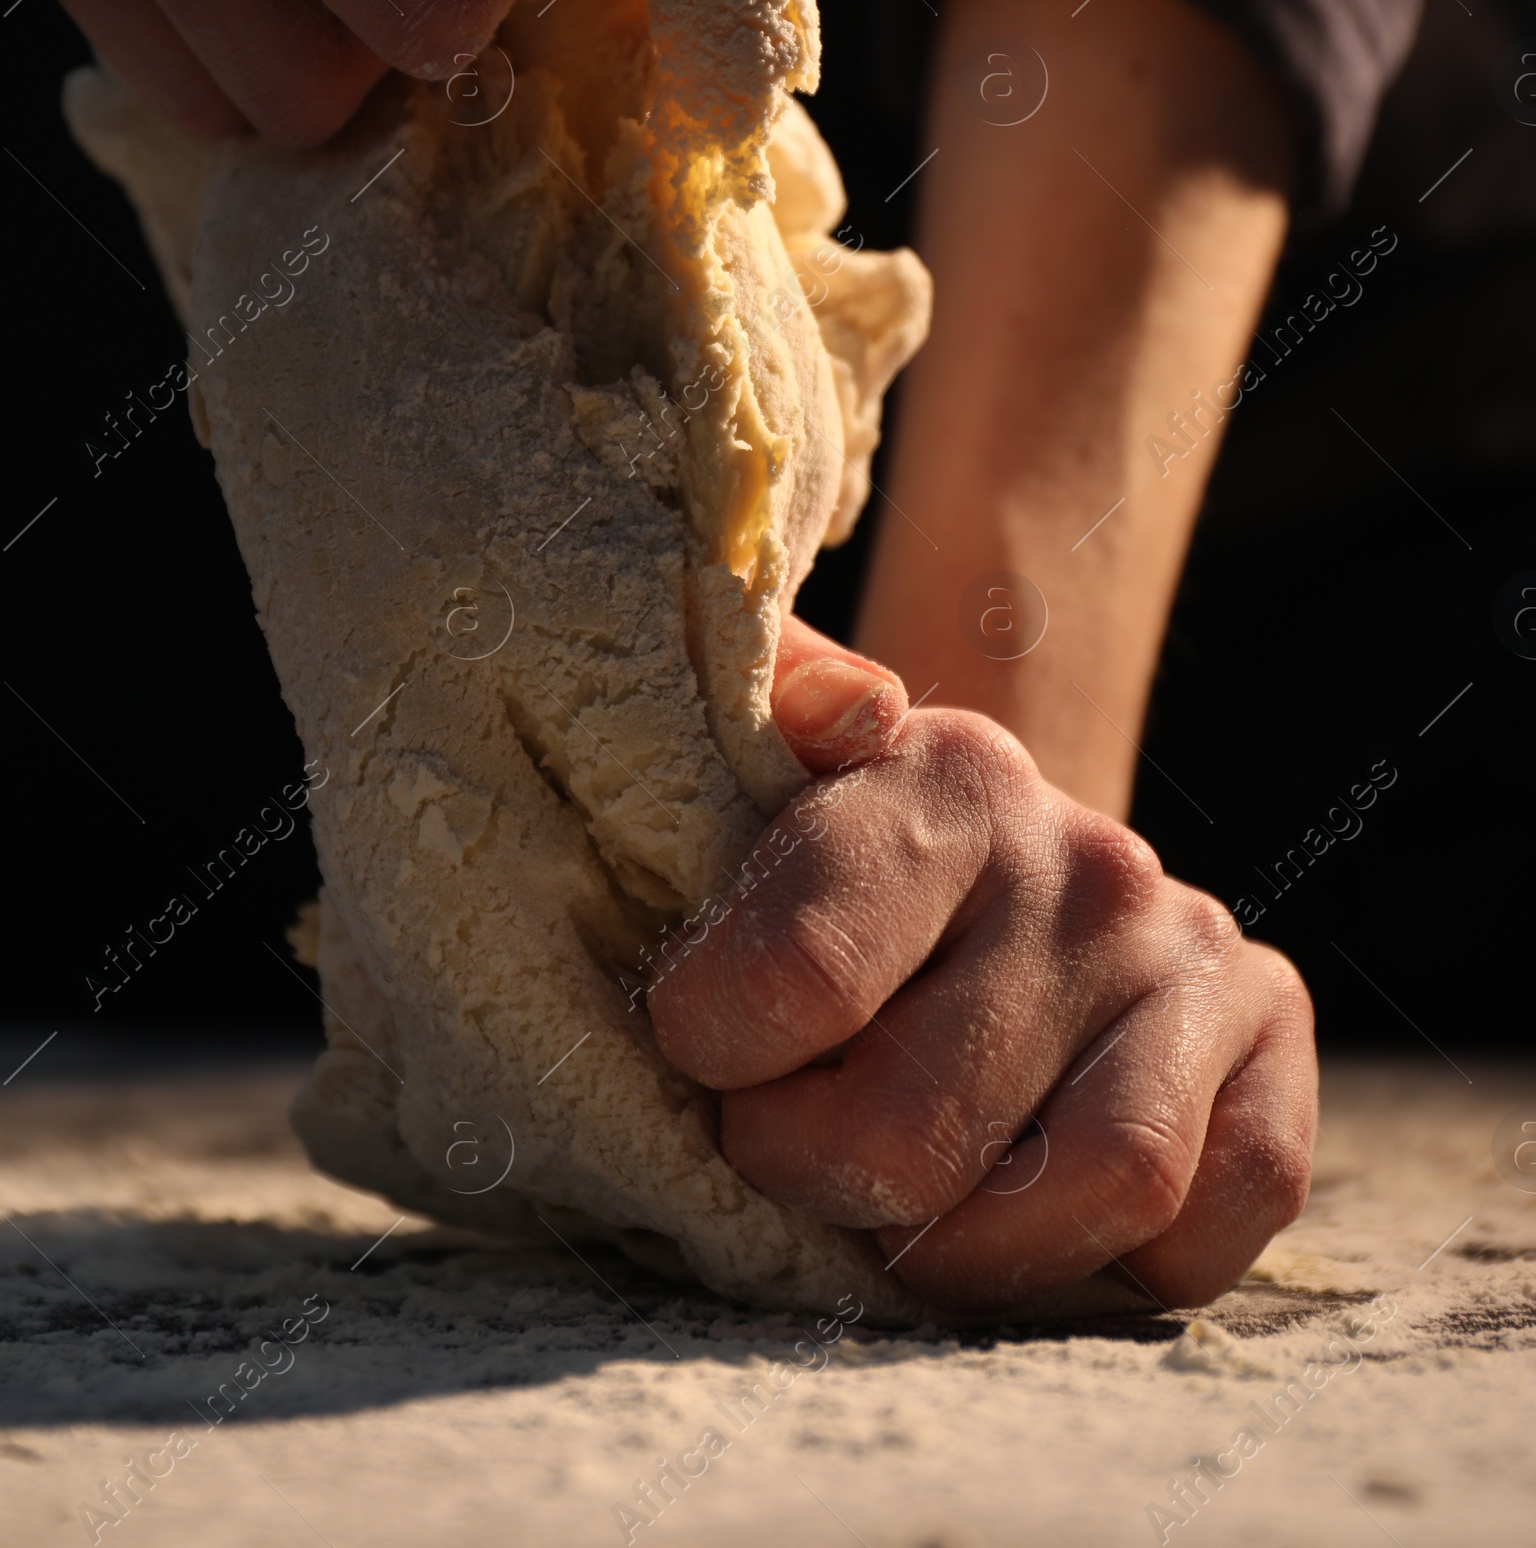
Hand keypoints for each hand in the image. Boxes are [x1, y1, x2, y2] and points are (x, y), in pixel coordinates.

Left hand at [650, 617, 1315, 1320]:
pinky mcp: (1268, 1042)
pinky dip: (1112, 1267)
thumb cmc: (843, 854)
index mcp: (951, 776)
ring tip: (898, 1210)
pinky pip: (1212, 1226)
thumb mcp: (763, 769)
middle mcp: (1091, 862)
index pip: (802, 975)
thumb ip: (772, 710)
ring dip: (964, 1250)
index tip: (704, 1045)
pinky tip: (1029, 1209)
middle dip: (815, 1176)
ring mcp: (1192, 953)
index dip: (716, 1050)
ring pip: (1102, 1183)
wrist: (994, 861)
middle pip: (922, 1127)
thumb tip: (845, 704)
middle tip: (784, 1146)